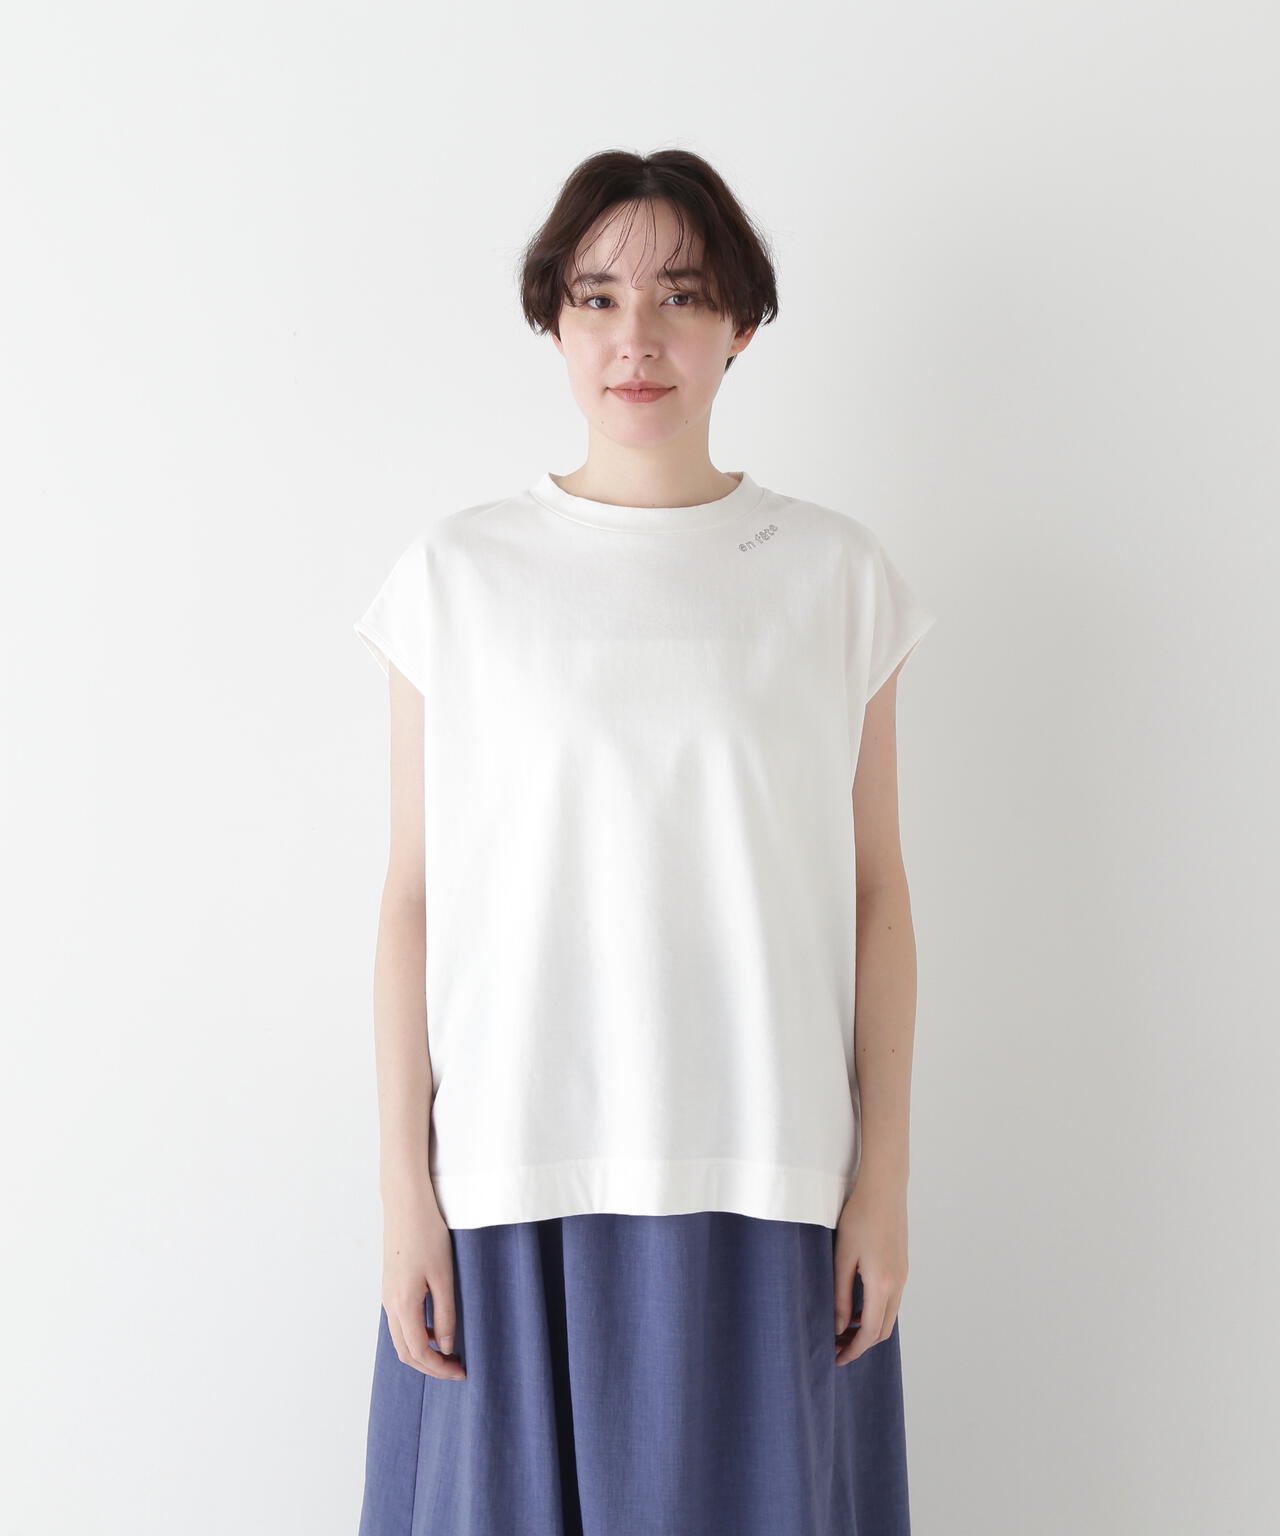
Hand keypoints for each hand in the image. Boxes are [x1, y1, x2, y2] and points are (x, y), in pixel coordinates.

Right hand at [381, 1185, 466, 1380]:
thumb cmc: (427, 1233)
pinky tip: (437, 1326)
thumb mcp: (444, 1276)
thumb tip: (447, 1346)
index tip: (461, 1371)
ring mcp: (387, 1295)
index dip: (439, 1368)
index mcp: (403, 1304)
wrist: (405, 1203)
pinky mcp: (390, 1286)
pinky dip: (416, 1334)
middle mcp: (390, 1304)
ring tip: (449, 1351)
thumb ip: (446, 1314)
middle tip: (456, 1368)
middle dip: (429, 1366)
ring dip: (422, 1351)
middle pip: (405, 1352)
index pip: (419, 1351)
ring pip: (400, 1338)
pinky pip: (399, 1322)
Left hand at [833, 1174, 907, 1365]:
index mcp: (882, 1284)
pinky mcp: (901, 1265)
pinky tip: (857, 1306)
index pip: (870, 1332)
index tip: (837, 1359)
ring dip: (869, 1328)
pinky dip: (876, 1312)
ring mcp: (902, 1275)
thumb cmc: (859, 1217)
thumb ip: (841, 1294)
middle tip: (837, 1348)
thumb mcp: (842, 1257)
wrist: (884, 1188)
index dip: (854, 1351)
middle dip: (861, 1345)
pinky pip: (891, 1300)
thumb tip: (840, 1326)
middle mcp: (898, 1284)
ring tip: (844, 1330)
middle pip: (883, 1330)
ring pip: (889, 1315)